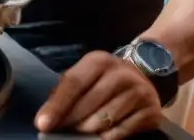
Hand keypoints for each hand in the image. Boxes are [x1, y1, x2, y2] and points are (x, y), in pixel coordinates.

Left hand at [34, 50, 162, 138]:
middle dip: (71, 121)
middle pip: (89, 103)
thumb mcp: (86, 76)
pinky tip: (101, 137)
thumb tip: (47, 117)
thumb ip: (66, 92)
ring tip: (81, 133)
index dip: (57, 105)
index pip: (73, 83)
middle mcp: (120, 73)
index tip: (42, 124)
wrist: (145, 75)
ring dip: (89, 131)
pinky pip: (123, 130)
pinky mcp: (151, 111)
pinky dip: (109, 137)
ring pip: (106, 118)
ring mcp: (138, 91)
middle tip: (60, 132)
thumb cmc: (104, 79)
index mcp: (98, 61)